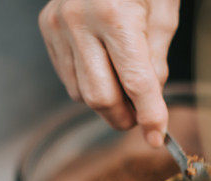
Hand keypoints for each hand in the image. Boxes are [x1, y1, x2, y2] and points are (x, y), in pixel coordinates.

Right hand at [39, 0, 179, 146]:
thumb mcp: (163, 10)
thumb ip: (156, 59)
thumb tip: (151, 102)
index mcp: (115, 14)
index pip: (136, 82)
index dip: (151, 115)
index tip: (158, 137)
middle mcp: (79, 21)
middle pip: (101, 97)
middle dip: (125, 116)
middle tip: (142, 117)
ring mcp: (58, 25)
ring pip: (81, 93)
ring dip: (108, 102)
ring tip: (125, 87)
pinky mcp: (47, 29)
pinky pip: (68, 78)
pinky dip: (89, 84)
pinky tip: (104, 68)